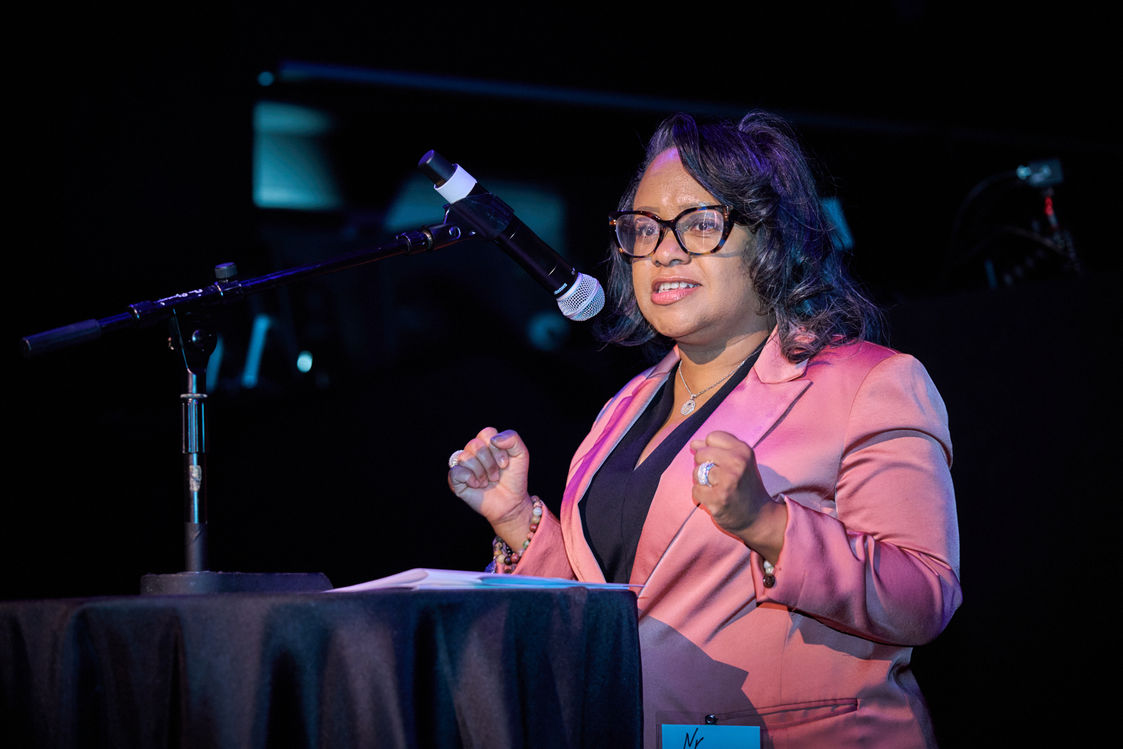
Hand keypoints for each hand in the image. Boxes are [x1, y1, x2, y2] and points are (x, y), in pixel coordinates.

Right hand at [448, 427, 533, 543]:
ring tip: (487, 482)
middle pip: (475, 445)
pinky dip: (469, 478)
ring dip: (481, 472)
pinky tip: (476, 485)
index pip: (486, 433)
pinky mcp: (456, 480)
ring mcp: (463, 465)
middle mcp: (473, 452)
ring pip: (465, 457)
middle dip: (490, 463)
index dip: (497, 449)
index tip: (505, 464)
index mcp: (487, 443)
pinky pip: (455, 471)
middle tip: (496, 476)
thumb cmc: (514, 478)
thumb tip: (493, 439)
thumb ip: (512, 438)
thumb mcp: (521, 454)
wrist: (511, 502)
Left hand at [690, 430, 784, 559]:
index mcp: (743, 450)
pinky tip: (715, 498)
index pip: (712, 437)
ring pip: (696, 472)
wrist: (759, 516)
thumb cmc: (746, 487)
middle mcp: (737, 463)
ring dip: (702, 481)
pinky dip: (701, 495)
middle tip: (718, 477)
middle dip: (703, 464)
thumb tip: (694, 443)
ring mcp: (727, 481)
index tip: (720, 461)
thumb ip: (717, 449)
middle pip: (701, 453)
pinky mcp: (718, 499)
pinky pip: (696, 490)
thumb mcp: (739, 462)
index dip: (711, 449)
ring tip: (716, 488)